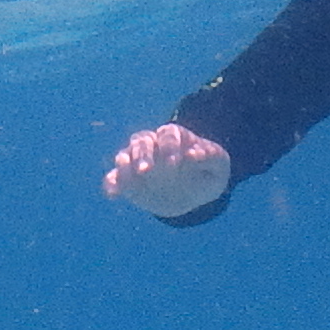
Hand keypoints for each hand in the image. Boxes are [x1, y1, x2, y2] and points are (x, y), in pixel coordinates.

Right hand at [101, 123, 232, 218]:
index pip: (169, 134)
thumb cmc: (207, 174)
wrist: (194, 193)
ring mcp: (139, 161)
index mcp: (176, 138)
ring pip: (125, 155)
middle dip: (143, 155)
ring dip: (125, 166)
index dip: (170, 146)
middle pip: (143, 141)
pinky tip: (113, 194)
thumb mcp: (218, 167)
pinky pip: (114, 178)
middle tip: (147, 171)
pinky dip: (111, 184)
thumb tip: (194, 153)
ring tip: (127, 182)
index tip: (175, 164)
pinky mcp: (129, 180)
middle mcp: (154, 145)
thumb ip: (211, 157)